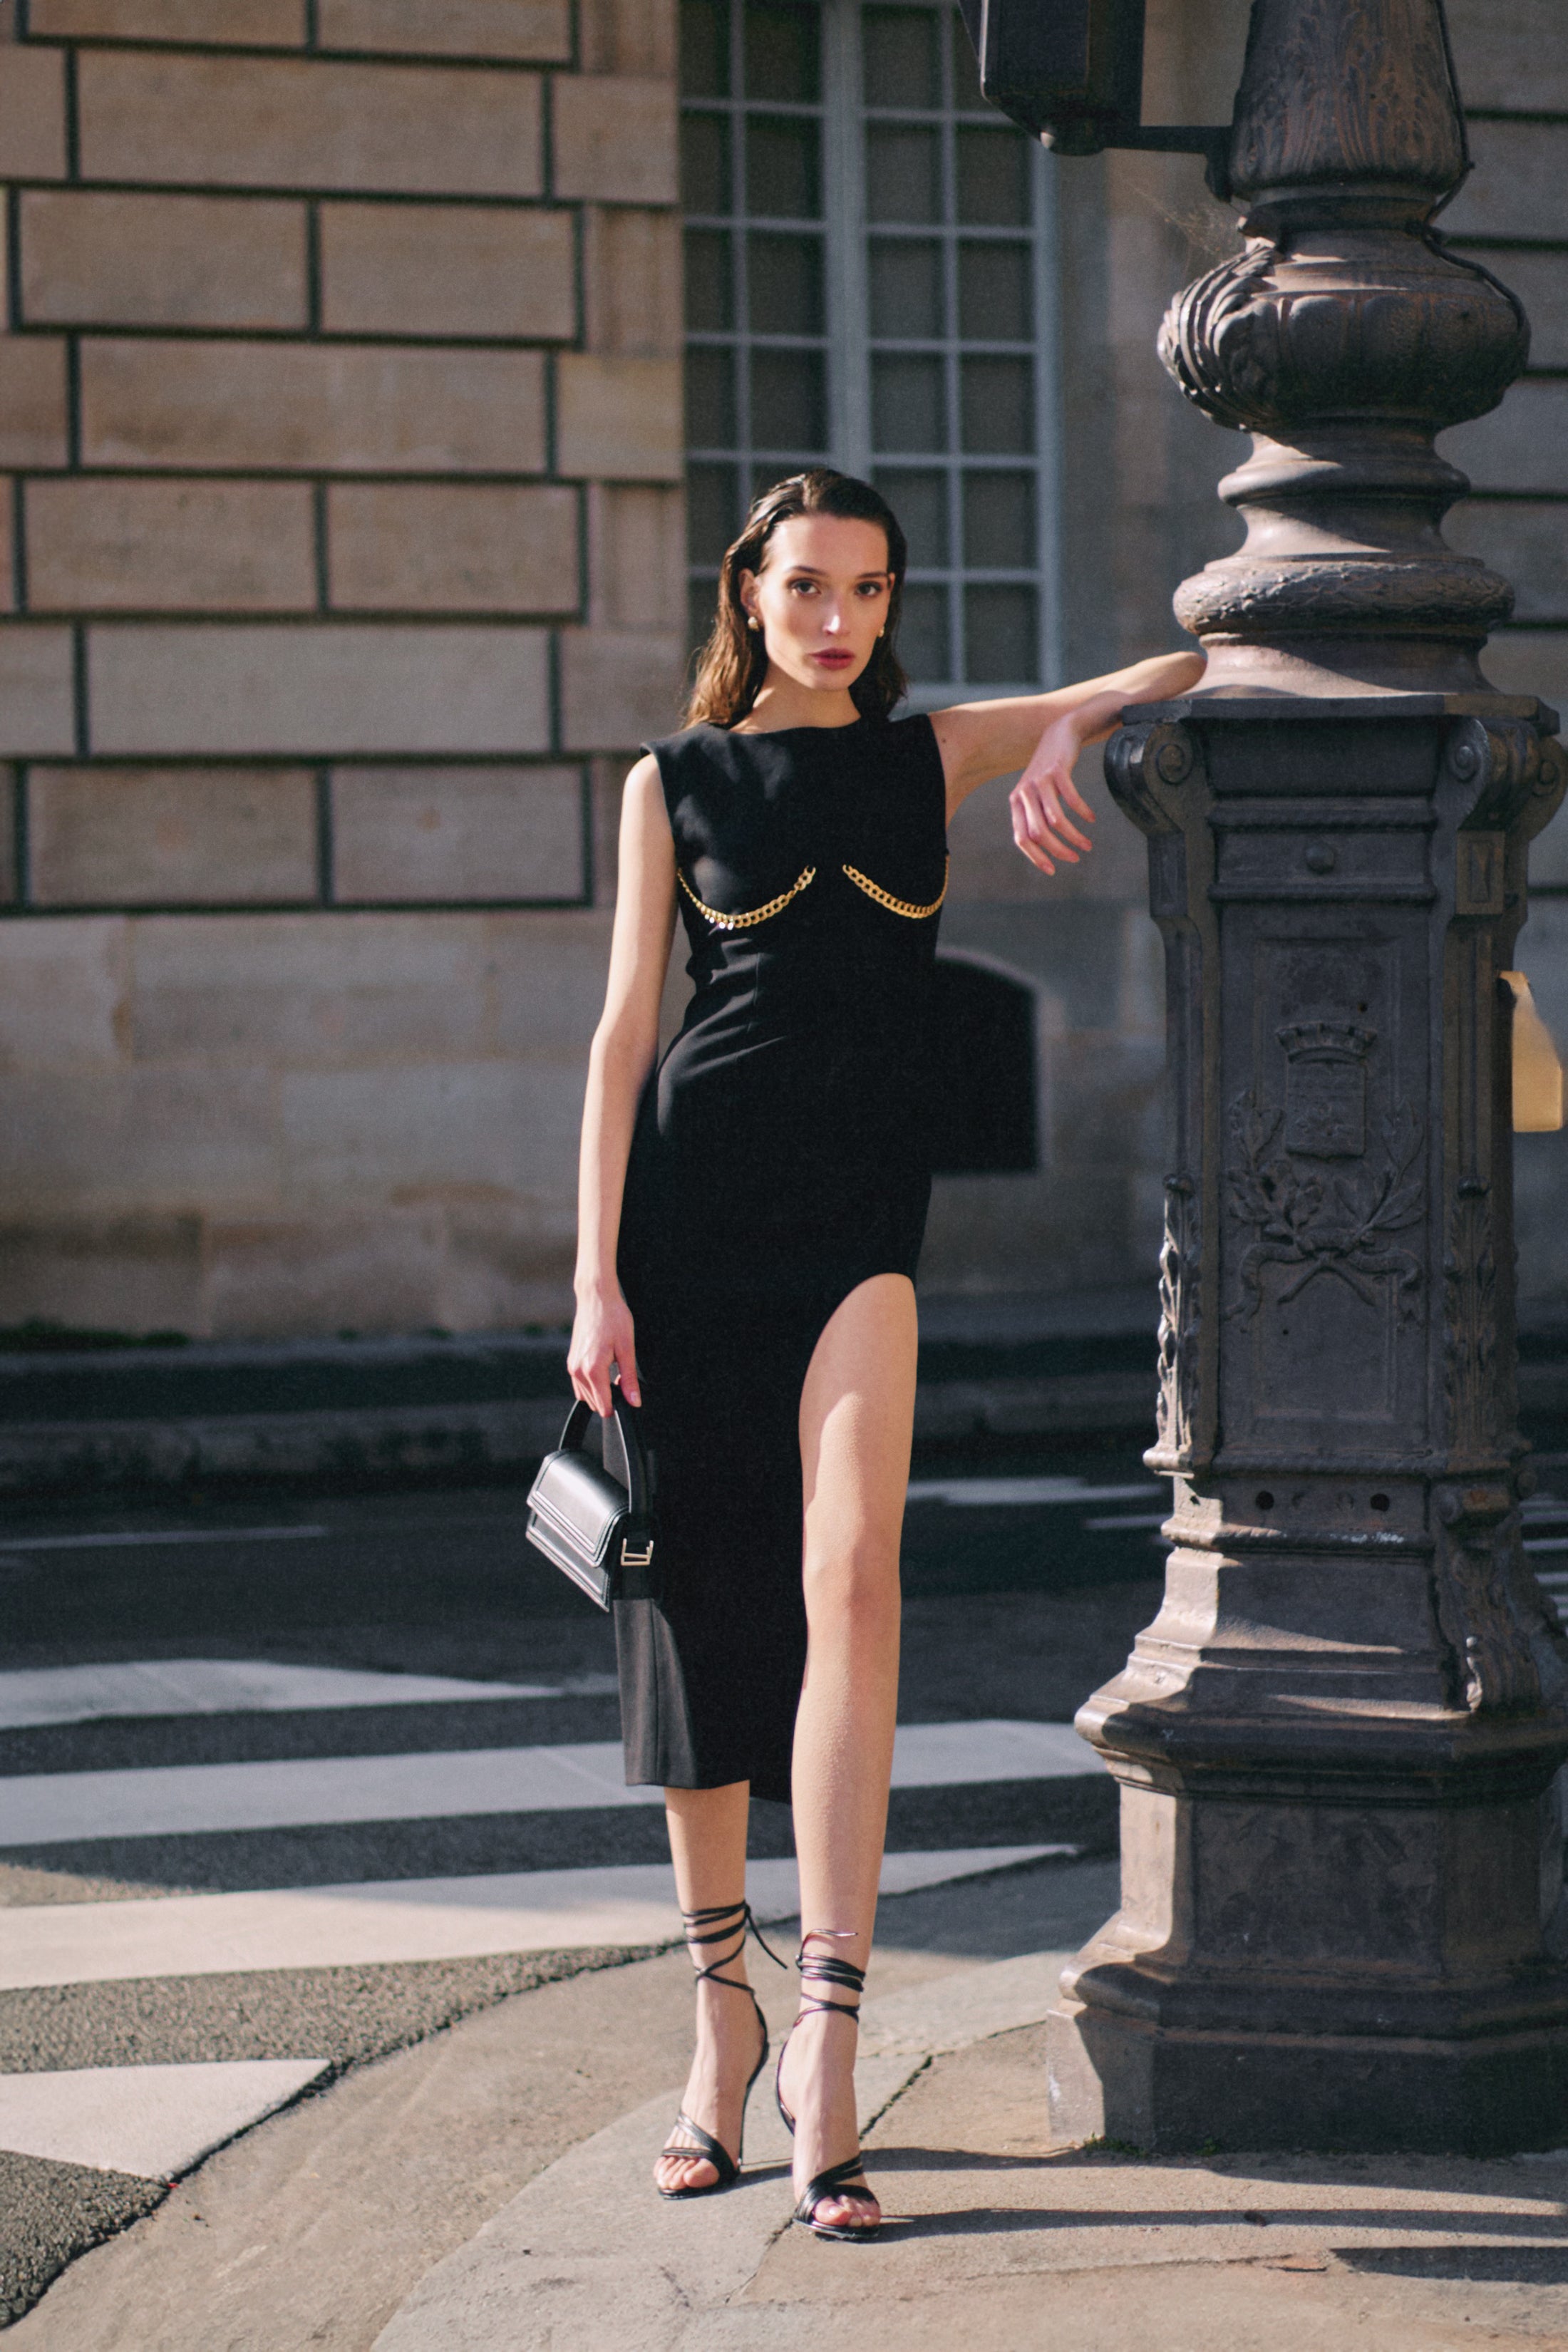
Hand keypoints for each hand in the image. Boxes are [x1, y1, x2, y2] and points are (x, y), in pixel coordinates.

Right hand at [568, 1285, 640, 1413]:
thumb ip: (629, 1379)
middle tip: (622, 1376)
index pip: (603, 1405)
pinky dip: (591, 1384)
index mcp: (593, 1370)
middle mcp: (578, 1371)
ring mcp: (572, 1367)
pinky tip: (603, 1368)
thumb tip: (634, 1401)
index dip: (617, 1405)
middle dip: (609, 1397)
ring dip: (600, 1391)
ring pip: (585, 1396)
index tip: (627, 1393)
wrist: (596, 1298)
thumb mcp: (627, 1349)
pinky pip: (579, 1385)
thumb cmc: (613, 1318)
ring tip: (613, 1370)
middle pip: (594, 1403)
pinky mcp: (571, 1362)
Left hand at [1009, 717, 1095, 875]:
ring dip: (1074, 836)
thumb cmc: (1049, 770)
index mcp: (1016, 803)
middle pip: (1039, 834)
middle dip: (1059, 851)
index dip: (1036, 857)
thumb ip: (1036, 816)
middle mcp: (1024, 793)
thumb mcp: (1037, 794)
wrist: (1059, 734)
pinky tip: (1091, 819)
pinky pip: (1071, 800)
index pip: (1022, 839)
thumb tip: (1044, 847)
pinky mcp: (1057, 771)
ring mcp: (1039, 782)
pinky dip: (1083, 812)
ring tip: (1087, 844)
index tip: (1052, 870)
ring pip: (1055, 820)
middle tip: (1076, 858)